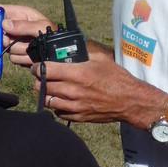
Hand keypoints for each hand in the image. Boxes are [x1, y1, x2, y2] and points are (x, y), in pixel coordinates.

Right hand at [0, 4, 53, 66]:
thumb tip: (4, 24)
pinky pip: (12, 58)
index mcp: (20, 14)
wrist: (58, 53)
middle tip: (6, 41)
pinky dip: (22, 58)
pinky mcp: (17, 54)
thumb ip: (23, 25)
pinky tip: (32, 55)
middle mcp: (14, 27)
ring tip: (31, 47)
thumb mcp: (41, 26)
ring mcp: (14, 41)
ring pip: (3, 46)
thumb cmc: (53, 34)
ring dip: (18, 49)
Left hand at [33, 45, 165, 125]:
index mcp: (79, 73)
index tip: (37, 65)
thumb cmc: (117, 78)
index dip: (38, 67)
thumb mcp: (101, 59)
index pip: (47, 70)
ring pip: (47, 100)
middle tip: (42, 75)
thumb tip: (68, 49)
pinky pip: (57, 112)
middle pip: (43, 86)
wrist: (130, 100)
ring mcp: (75, 106)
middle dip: (39, 79)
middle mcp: (74, 90)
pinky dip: (56, 105)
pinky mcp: (78, 117)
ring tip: (50, 87)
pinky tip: (61, 99)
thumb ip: (83, 54)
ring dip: (46, 93)